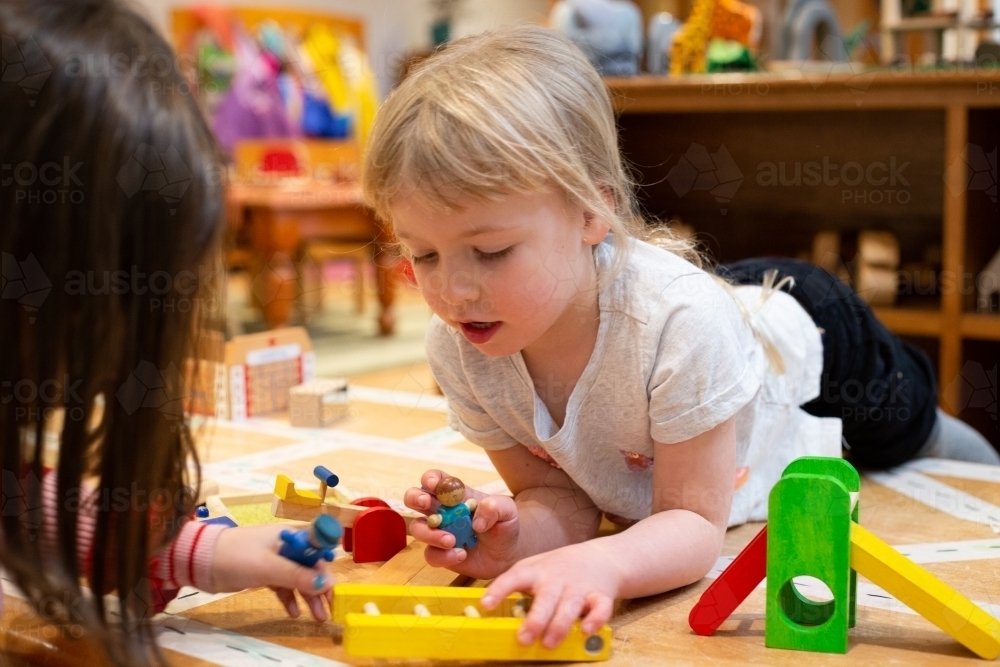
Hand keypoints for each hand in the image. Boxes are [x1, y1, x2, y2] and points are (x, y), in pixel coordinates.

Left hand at [210, 525, 332, 621]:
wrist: (201, 561)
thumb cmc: (236, 556)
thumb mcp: (268, 567)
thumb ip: (296, 575)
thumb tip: (323, 584)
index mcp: (291, 536)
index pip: (319, 548)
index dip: (328, 565)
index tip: (332, 587)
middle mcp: (287, 547)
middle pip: (311, 567)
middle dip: (320, 587)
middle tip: (328, 609)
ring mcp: (276, 560)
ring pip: (299, 579)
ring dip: (308, 597)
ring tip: (317, 617)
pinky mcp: (265, 573)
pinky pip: (284, 586)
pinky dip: (290, 598)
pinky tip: (293, 612)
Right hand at [404, 469, 519, 579]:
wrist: (508, 554)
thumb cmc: (504, 525)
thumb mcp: (507, 510)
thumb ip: (495, 507)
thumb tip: (476, 520)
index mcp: (456, 495)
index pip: (436, 480)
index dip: (430, 478)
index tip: (433, 484)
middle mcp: (442, 511)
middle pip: (415, 498)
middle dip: (415, 498)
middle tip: (427, 504)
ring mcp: (438, 532)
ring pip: (417, 528)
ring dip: (430, 534)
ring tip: (451, 540)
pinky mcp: (440, 553)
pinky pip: (430, 554)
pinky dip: (442, 556)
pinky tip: (461, 554)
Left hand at [480, 541, 619, 648]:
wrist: (601, 557)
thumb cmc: (559, 567)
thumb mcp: (535, 567)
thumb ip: (515, 584)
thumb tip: (485, 608)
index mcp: (536, 571)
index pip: (514, 577)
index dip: (499, 590)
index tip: (485, 604)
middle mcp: (557, 579)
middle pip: (545, 598)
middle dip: (535, 619)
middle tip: (523, 638)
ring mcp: (579, 587)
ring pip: (570, 606)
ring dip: (559, 626)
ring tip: (548, 643)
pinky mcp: (600, 596)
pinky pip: (600, 608)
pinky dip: (596, 620)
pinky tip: (587, 630)